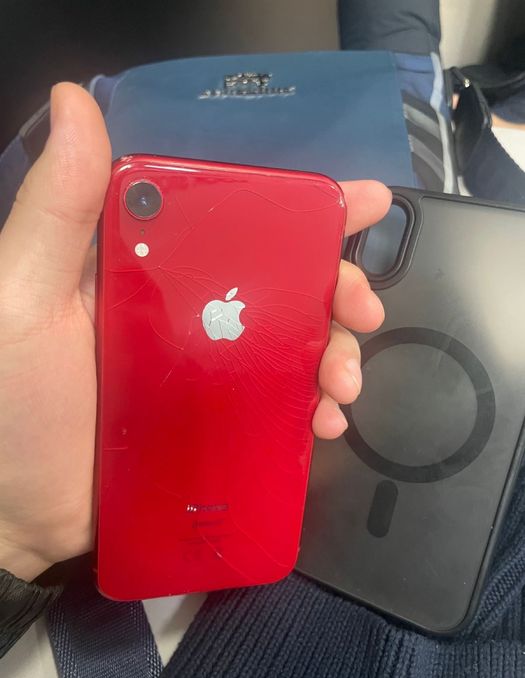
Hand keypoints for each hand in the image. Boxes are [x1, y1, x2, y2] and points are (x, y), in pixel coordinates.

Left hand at [0, 83, 388, 580]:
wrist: (18, 517)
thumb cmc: (11, 400)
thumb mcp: (24, 295)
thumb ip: (58, 209)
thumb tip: (75, 99)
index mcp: (154, 268)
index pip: (238, 222)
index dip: (304, 207)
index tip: (364, 202)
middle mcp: (189, 311)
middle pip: (285, 284)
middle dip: (338, 289)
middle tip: (363, 312)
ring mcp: (210, 372)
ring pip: (296, 346)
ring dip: (336, 354)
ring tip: (342, 386)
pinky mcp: (221, 425)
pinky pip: (284, 407)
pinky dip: (315, 410)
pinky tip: (326, 424)